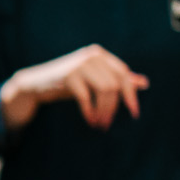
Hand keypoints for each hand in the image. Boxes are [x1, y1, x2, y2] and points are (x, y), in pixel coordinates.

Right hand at [0, 44, 147, 130]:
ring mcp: (80, 64)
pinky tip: (90, 120)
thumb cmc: (68, 83)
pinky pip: (86, 97)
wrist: (35, 83)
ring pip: (104, 90)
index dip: (131, 95)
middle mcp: (91, 56)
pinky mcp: (68, 76)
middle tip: (109, 124)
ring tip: (100, 124)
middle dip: (114, 107)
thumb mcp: (93, 79)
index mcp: (100, 55)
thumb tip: (144, 83)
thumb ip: (116, 79)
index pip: (123, 74)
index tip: (134, 113)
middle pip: (114, 84)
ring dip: (104, 111)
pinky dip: (90, 111)